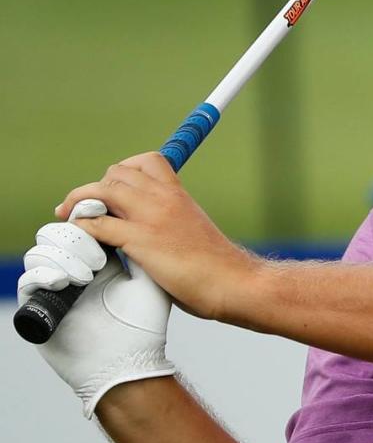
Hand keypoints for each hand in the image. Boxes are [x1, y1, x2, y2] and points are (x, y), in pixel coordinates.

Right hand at [18, 217, 175, 418]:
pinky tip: (65, 281)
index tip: (102, 213)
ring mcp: (57, 286)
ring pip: (41, 250)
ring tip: (89, 274)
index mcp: (102, 258)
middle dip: (76, 235)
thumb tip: (129, 210)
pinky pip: (28, 279)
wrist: (129, 363)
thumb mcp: (149, 278)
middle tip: (99, 254)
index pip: (85, 223)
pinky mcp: (41, 306)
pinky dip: (43, 274)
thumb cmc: (144, 326)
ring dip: (63, 255)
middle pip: (60, 232)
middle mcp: (77, 269)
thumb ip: (138, 244)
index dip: (89, 213)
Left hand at [54, 152, 258, 321]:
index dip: (123, 171)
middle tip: (88, 208)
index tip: (114, 190)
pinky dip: (82, 227)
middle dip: (96, 187)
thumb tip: (144, 228)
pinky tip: (79, 236)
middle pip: (116, 173)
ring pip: (102, 190)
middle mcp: (164, 198)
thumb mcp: (191, 227)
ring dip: (79, 202)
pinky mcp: (141, 241)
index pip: (146, 161)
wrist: (232, 281)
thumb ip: (167, 219)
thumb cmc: (214, 263)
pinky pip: (98, 224)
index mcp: (178, 193)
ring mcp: (151, 218)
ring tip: (70, 217)